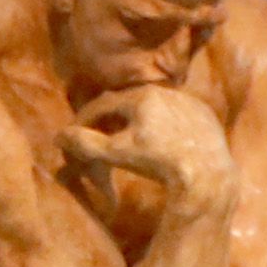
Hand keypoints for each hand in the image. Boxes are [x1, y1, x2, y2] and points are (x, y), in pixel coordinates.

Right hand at [63, 84, 231, 240]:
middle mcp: (166, 92)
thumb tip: (59, 136)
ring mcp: (189, 102)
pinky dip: (164, 126)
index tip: (76, 132)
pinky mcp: (206, 116)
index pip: (105, 104)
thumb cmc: (159, 163)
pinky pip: (178, 117)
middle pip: (130, 104)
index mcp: (142, 96)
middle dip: (112, 119)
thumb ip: (87, 143)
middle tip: (100, 134)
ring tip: (130, 138)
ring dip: (138, 120)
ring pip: (155, 108)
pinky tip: (162, 142)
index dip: (87, 119)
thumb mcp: (117, 154)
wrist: (207, 174)